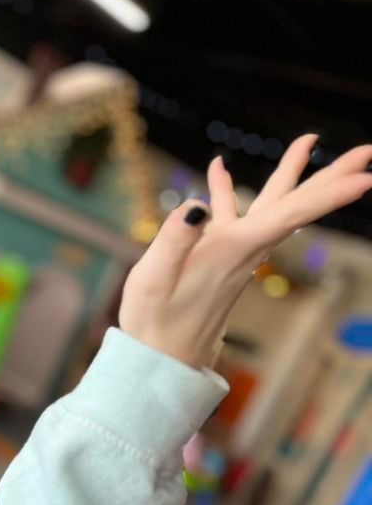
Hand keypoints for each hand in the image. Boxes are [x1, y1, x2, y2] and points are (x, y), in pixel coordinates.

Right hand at [118, 135, 371, 369]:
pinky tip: (218, 168)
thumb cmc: (155, 327)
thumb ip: (174, 242)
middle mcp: (242, 251)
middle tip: (367, 151)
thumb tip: (196, 206)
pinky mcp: (214, 258)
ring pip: (271, 207)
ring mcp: (231, 254)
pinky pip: (230, 215)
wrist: (160, 362)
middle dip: (331, 178)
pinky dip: (226, 190)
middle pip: (295, 207)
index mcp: (233, 252)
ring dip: (292, 174)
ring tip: (310, 142)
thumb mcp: (154, 283)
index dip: (328, 196)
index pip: (289, 217)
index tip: (365, 177)